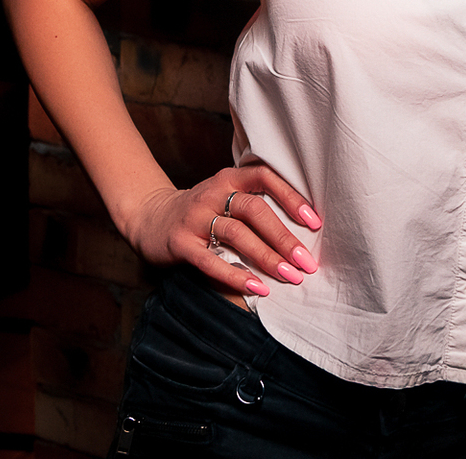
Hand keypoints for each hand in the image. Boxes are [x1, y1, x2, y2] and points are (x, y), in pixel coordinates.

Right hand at [123, 164, 322, 297]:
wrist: (150, 217)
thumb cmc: (202, 210)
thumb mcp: (225, 196)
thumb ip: (255, 204)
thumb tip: (303, 230)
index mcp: (229, 178)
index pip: (265, 178)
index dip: (291, 197)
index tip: (314, 222)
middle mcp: (213, 193)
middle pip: (254, 210)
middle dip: (284, 237)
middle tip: (307, 261)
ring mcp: (195, 217)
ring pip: (236, 234)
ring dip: (266, 256)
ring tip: (289, 275)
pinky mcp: (180, 242)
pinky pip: (210, 261)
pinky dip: (235, 276)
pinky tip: (257, 287)